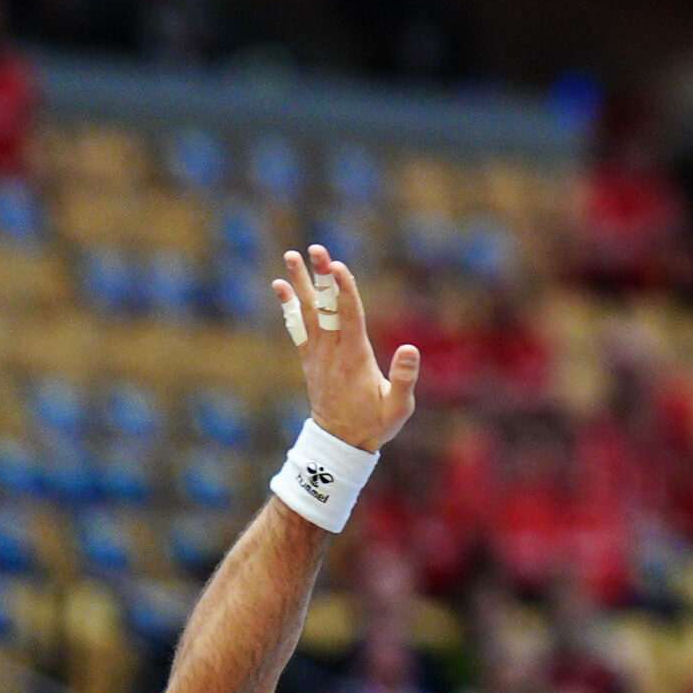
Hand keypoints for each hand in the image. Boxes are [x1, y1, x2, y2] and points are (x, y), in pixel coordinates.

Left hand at [276, 245, 420, 453]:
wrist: (340, 443)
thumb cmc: (375, 424)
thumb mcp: (398, 408)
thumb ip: (404, 379)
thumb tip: (411, 348)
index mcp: (355, 358)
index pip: (349, 317)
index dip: (343, 290)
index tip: (336, 266)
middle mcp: (332, 352)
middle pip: (325, 307)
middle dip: (320, 276)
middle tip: (315, 248)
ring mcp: (318, 355)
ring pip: (308, 312)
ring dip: (300, 283)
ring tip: (291, 256)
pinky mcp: (310, 359)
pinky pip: (298, 327)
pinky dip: (289, 306)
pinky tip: (282, 286)